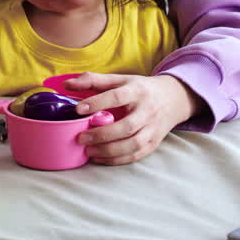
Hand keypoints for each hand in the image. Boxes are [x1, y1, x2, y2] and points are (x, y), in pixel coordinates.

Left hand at [68, 72, 198, 165]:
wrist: (172, 98)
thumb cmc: (139, 89)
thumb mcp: (120, 79)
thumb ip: (93, 80)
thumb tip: (67, 84)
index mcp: (137, 91)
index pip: (117, 97)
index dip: (97, 103)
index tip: (78, 109)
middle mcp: (147, 110)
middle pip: (126, 126)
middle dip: (102, 134)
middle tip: (80, 137)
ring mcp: (152, 129)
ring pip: (132, 144)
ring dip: (108, 150)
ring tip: (88, 151)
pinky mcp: (153, 143)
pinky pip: (135, 155)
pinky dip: (116, 160)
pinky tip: (99, 158)